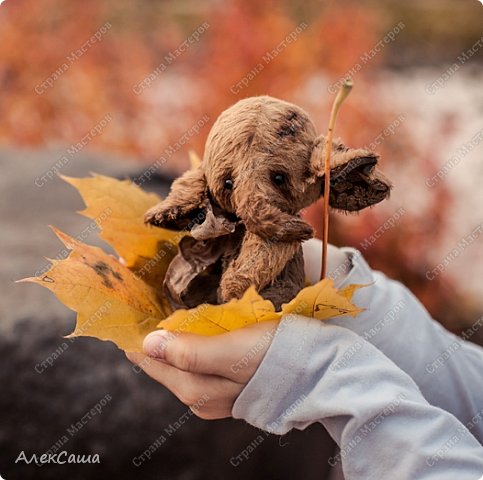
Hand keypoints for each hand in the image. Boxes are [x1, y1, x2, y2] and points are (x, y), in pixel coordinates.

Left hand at [126, 321, 277, 418]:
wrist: (317, 369)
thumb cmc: (276, 356)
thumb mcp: (231, 353)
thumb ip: (190, 351)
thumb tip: (148, 343)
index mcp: (196, 390)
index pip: (152, 362)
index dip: (136, 339)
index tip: (123, 317)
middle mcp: (202, 397)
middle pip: (165, 365)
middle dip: (149, 341)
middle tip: (137, 313)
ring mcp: (218, 392)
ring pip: (181, 364)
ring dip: (169, 343)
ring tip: (157, 320)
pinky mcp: (233, 382)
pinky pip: (199, 363)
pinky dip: (189, 346)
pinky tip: (190, 333)